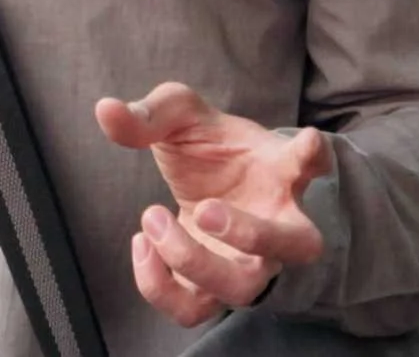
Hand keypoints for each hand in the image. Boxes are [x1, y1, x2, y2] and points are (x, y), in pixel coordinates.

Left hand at [95, 83, 329, 327]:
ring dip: (192, 261)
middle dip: (250, 234)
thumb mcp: (182, 116)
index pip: (311, 161)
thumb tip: (105, 111)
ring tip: (153, 215)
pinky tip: (142, 243)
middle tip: (204, 208)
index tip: (307, 142)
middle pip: (297, 245)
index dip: (313, 156)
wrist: (209, 185)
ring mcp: (250, 263)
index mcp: (279, 170)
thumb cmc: (210, 149)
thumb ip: (151, 113)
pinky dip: (158, 284)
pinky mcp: (213, 289)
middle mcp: (278, 221)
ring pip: (242, 289)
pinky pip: (192, 308)